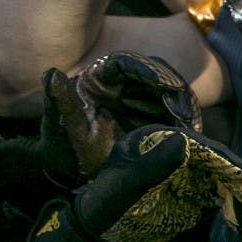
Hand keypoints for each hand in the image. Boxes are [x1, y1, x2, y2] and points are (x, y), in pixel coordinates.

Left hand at [29, 124, 241, 241]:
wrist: (95, 238)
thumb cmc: (105, 207)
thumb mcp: (128, 185)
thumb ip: (155, 165)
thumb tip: (185, 141)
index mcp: (154, 140)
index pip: (196, 144)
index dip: (222, 157)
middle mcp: (169, 152)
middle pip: (210, 159)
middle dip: (233, 175)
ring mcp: (178, 173)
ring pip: (214, 176)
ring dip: (233, 190)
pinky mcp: (183, 194)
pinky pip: (209, 194)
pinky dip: (225, 203)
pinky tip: (238, 214)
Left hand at [40, 51, 201, 184]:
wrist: (73, 177)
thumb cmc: (64, 152)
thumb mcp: (65, 130)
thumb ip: (61, 102)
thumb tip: (50, 73)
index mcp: (96, 79)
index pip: (125, 63)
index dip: (146, 69)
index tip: (165, 84)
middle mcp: (119, 84)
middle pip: (153, 74)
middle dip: (171, 88)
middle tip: (184, 111)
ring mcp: (137, 99)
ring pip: (167, 91)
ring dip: (180, 104)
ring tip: (190, 124)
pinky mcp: (150, 115)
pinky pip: (172, 110)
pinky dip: (182, 119)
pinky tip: (190, 131)